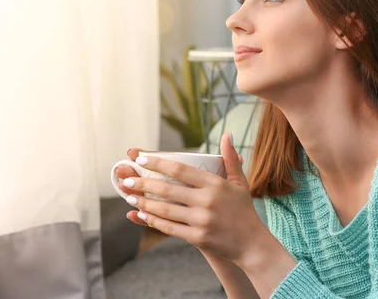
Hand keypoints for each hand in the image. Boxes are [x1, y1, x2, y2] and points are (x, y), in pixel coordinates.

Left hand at [115, 133, 269, 266]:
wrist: (252, 244)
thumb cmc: (243, 210)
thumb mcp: (240, 182)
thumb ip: (230, 158)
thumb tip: (227, 134)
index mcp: (215, 184)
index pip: (181, 169)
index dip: (158, 162)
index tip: (140, 157)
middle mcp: (207, 201)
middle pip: (167, 189)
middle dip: (142, 183)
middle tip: (125, 179)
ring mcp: (201, 220)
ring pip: (164, 210)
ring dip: (143, 203)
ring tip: (128, 196)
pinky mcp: (197, 238)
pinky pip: (169, 228)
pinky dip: (152, 221)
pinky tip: (141, 215)